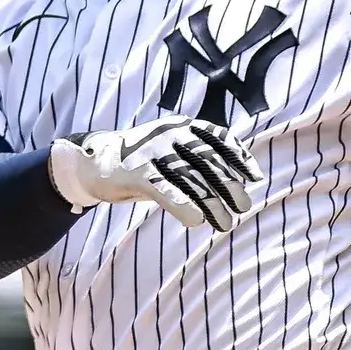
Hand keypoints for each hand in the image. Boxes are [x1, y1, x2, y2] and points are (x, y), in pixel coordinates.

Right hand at [49, 116, 265, 231]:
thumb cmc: (143, 161)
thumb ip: (200, 160)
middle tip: (243, 207)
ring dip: (212, 203)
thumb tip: (239, 180)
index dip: (239, 157)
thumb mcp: (173, 153)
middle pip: (208, 162)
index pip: (218, 138)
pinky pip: (164, 190)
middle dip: (229, 186)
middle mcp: (170, 133)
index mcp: (182, 126)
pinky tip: (196, 221)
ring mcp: (152, 152)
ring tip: (225, 223)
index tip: (255, 178)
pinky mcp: (136, 172)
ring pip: (190, 179)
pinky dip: (183, 205)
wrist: (96, 162)